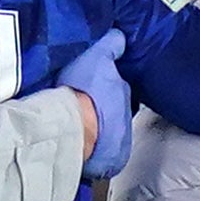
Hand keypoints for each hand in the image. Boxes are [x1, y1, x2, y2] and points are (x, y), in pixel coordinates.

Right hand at [58, 31, 133, 180]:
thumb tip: (120, 36)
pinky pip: (102, 157)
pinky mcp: (110, 164)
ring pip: (109, 136)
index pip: (119, 91)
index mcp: (125, 94)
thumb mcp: (97, 56)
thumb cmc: (82, 90)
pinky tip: (80, 148)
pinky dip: (93, 153)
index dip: (106, 90)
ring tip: (80, 132)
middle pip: (115, 115)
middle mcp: (128, 120)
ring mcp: (121, 144)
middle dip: (103, 114)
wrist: (71, 126)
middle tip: (85, 111)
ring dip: (98, 134)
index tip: (93, 91)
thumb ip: (111, 45)